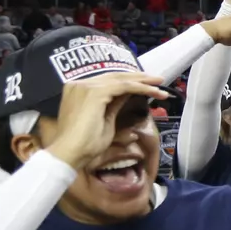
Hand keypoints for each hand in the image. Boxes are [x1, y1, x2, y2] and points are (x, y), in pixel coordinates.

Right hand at [42, 72, 168, 170]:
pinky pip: (124, 86)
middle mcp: (80, 84)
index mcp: (78, 90)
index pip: (109, 81)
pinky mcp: (95, 92)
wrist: (70, 153)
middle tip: (158, 80)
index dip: (129, 81)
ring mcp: (86, 86)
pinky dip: (141, 88)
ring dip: (144, 82)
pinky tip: (154, 92)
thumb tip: (126, 96)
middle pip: (116, 76)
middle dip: (139, 77)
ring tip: (160, 85)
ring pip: (122, 80)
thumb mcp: (104, 121)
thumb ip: (113, 106)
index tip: (146, 85)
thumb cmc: (84, 145)